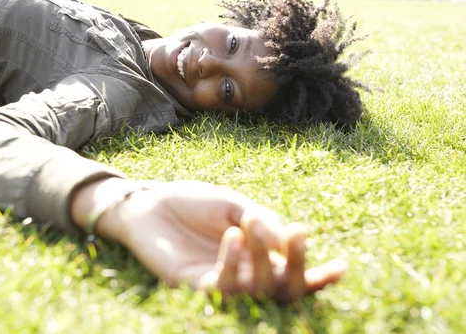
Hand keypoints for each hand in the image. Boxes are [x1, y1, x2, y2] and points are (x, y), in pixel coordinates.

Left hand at [110, 180, 346, 301]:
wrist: (150, 203)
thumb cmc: (194, 202)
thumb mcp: (234, 205)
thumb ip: (262, 222)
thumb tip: (287, 239)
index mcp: (258, 256)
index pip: (294, 275)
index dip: (319, 276)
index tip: (342, 267)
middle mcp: (244, 274)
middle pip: (282, 290)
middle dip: (297, 266)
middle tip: (297, 233)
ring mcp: (220, 282)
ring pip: (256, 290)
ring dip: (261, 258)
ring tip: (249, 225)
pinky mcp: (194, 286)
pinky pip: (222, 285)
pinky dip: (233, 262)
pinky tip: (233, 236)